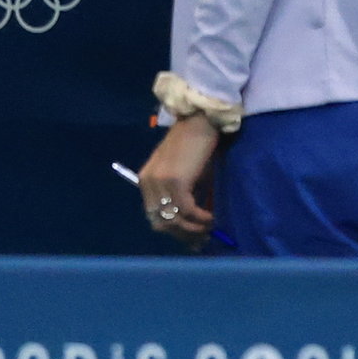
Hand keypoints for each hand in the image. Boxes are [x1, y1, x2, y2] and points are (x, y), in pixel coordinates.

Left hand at [138, 113, 223, 243]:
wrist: (200, 120)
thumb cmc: (194, 145)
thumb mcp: (183, 175)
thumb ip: (181, 198)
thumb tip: (194, 229)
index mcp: (145, 181)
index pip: (154, 217)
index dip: (174, 231)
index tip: (192, 238)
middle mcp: (148, 183)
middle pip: (161, 224)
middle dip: (183, 235)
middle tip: (203, 238)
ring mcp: (160, 182)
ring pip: (175, 220)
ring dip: (194, 229)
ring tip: (210, 228)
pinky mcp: (176, 181)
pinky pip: (187, 211)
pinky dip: (201, 219)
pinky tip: (212, 218)